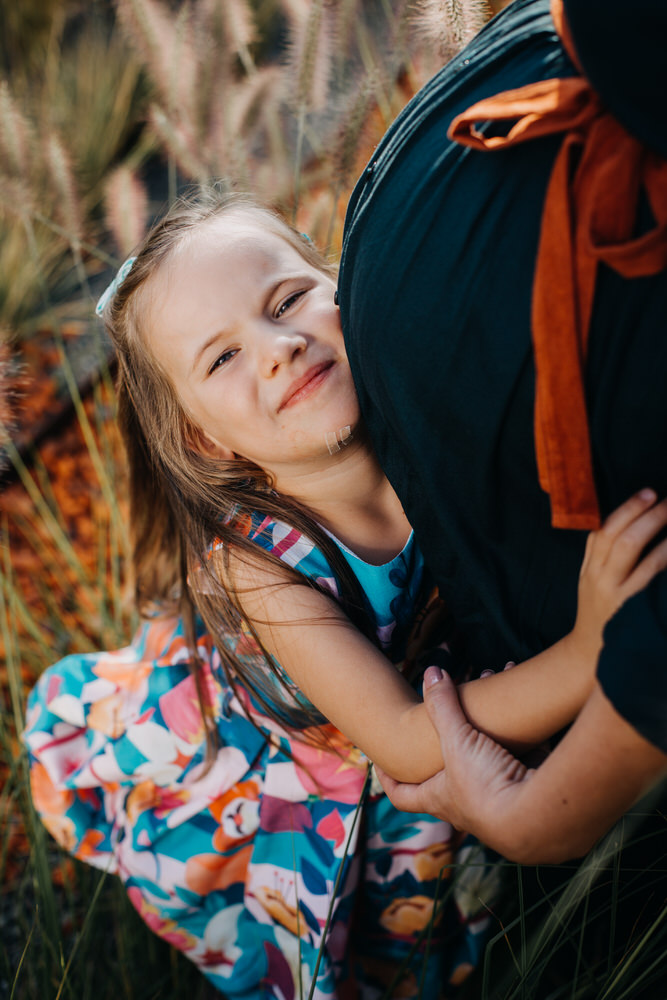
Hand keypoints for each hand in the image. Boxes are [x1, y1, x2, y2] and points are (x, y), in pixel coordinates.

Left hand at [375, 666, 532, 834]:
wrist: (539, 814)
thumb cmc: (486, 786)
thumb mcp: (456, 741)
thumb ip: (443, 707)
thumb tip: (431, 671)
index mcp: (438, 797)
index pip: (402, 795)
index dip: (388, 779)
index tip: (379, 761)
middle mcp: (465, 800)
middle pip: (446, 769)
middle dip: (447, 738)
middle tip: (443, 712)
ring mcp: (497, 792)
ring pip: (485, 753)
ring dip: (486, 722)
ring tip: (486, 684)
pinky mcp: (525, 781)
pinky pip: (518, 746)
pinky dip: (518, 723)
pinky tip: (518, 697)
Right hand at [573, 490, 666, 659]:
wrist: (590, 657)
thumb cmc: (599, 615)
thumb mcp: (590, 583)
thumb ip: (600, 555)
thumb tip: (626, 521)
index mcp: (589, 571)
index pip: (601, 532)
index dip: (626, 510)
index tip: (648, 493)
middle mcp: (601, 582)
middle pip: (620, 539)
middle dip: (645, 515)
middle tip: (666, 500)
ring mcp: (620, 598)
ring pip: (641, 557)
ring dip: (662, 534)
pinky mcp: (637, 612)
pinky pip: (656, 581)